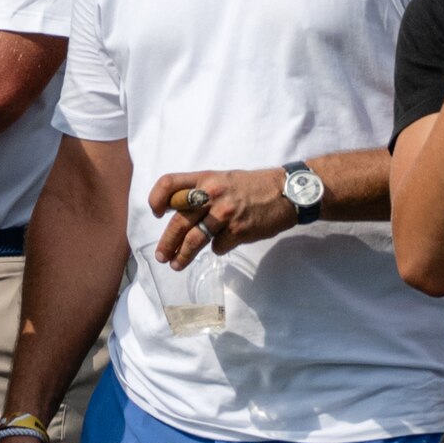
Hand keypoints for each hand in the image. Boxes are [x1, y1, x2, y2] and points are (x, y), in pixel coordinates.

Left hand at [148, 168, 308, 266]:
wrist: (287, 192)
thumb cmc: (253, 186)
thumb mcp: (224, 179)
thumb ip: (202, 190)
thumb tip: (179, 210)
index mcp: (206, 178)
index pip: (170, 184)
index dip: (156, 198)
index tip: (156, 213)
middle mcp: (212, 194)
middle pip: (178, 221)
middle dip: (167, 242)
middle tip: (161, 255)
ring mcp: (225, 214)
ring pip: (193, 240)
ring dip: (181, 256)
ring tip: (175, 265)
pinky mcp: (238, 231)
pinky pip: (218, 246)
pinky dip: (217, 249)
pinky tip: (220, 247)